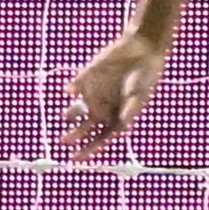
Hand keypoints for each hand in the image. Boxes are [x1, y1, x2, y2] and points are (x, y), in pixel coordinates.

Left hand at [62, 29, 172, 157]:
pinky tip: (69, 91)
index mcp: (117, 118)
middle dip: (75, 135)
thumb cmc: (144, 76)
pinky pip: (76, 85)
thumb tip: (124, 123)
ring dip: (70, 113)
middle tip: (64, 141)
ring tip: (65, 117)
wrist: (141, 50)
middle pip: (86, 127)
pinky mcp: (87, 77)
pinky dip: (72, 88)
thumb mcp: (139, 94)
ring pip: (77, 109)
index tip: (76, 159)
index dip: (89, 149)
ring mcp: (94, 94)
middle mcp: (103, 109)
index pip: (101, 138)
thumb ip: (130, 108)